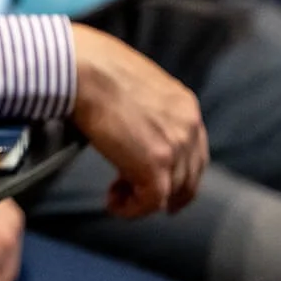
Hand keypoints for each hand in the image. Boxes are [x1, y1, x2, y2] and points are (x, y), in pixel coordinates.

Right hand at [69, 24, 207, 216]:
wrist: (85, 71)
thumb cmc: (96, 72)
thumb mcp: (137, 88)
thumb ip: (146, 112)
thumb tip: (133, 131)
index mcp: (186, 106)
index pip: (195, 153)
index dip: (179, 175)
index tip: (159, 186)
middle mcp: (189, 127)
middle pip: (189, 178)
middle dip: (166, 195)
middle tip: (138, 200)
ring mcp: (176, 148)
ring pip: (169, 193)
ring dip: (142, 200)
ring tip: (115, 195)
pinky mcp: (156, 166)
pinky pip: (151, 203)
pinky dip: (132, 209)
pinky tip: (113, 202)